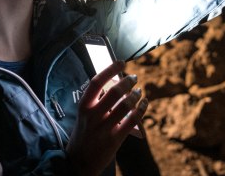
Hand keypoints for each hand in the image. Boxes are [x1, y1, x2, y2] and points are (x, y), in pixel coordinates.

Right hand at [66, 61, 147, 175]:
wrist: (78, 163)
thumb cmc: (84, 134)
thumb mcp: (84, 116)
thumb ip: (98, 102)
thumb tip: (118, 84)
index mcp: (84, 106)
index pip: (97, 82)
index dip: (110, 69)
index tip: (121, 62)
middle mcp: (93, 115)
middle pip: (115, 91)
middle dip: (128, 81)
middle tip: (134, 77)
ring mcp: (104, 127)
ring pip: (126, 104)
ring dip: (136, 95)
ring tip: (139, 91)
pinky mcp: (115, 139)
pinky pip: (133, 120)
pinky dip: (142, 109)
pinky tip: (145, 103)